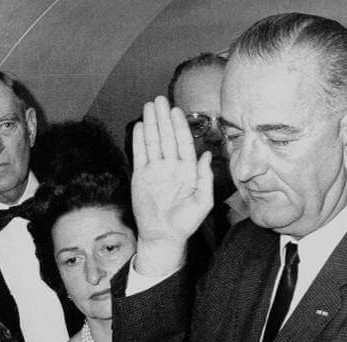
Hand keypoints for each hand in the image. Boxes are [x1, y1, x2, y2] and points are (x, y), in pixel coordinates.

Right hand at [131, 96, 214, 274]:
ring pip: (153, 141)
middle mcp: (172, 166)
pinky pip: (140, 154)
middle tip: (159, 99)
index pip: (183, 143)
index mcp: (188, 170)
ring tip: (149, 106)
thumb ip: (206, 179)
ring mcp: (156, 170)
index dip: (179, 126)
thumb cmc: (186, 222)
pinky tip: (140, 126)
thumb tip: (206, 155)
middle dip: (163, 118)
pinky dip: (140, 140)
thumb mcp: (203, 202)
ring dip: (151, 123)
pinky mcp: (142, 176)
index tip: (176, 110)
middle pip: (167, 137)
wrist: (164, 236)